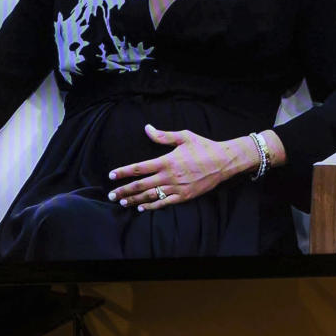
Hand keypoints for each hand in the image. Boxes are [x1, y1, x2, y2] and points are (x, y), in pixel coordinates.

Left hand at [106, 124, 254, 211]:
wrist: (224, 162)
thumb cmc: (203, 147)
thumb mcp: (183, 136)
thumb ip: (163, 136)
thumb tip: (147, 128)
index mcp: (166, 161)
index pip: (139, 168)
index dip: (124, 172)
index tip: (111, 175)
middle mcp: (169, 176)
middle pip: (141, 185)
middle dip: (124, 190)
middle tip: (111, 195)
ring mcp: (177, 188)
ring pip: (150, 196)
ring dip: (134, 199)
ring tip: (122, 202)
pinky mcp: (184, 196)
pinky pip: (164, 203)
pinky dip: (151, 206)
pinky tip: (140, 207)